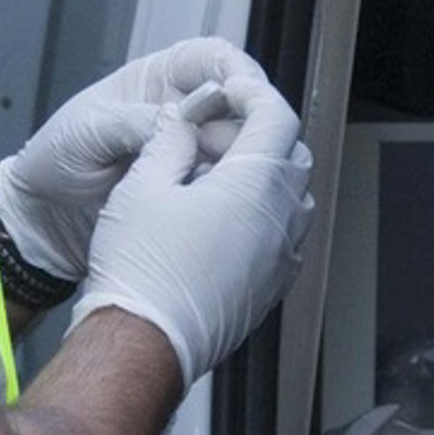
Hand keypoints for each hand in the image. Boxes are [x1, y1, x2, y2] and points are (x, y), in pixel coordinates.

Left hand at [0, 38, 260, 283]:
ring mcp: (188, 153)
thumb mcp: (88, 131)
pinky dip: (224, 191)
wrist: (42, 216)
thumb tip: (182, 121)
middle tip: (228, 148)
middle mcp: (181, 113)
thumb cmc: (54, 159)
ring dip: (236, 160)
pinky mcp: (190, 191)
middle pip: (236, 105)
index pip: (210, 58)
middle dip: (242, 121)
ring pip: (236, 147)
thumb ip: (134, 122)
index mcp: (156, 81)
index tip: (244, 90)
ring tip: (216, 177)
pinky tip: (212, 201)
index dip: (234, 68)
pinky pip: (221, 185)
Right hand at [70, 77, 315, 391]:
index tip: (230, 92)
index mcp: (255, 186)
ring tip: (215, 180)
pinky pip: (283, 239)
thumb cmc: (140, 271)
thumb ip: (169, 141)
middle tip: (215, 135)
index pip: (277, 116)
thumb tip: (178, 122)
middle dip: (260, 135)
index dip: (253, 93)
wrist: (143, 342)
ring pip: (293, 199)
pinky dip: (263, 218)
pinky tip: (220, 222)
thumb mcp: (143, 184)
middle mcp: (281, 221)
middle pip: (292, 155)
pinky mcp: (272, 288)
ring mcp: (282, 259)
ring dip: (264, 179)